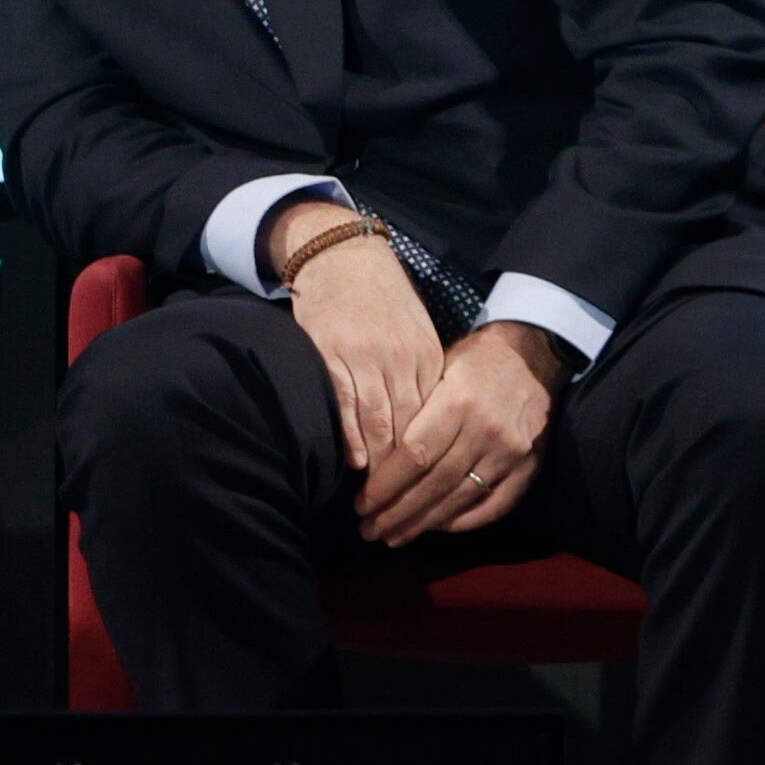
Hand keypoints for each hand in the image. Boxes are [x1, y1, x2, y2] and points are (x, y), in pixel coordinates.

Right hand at [275, 203, 442, 473]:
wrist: (343, 257)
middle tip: (402, 508)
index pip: (432, 419)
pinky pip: (345, 404)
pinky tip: (355, 462)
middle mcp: (399, 358)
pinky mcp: (331, 354)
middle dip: (407, 472)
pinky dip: (351, 436)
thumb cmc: (383, 301)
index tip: (428, 489)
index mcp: (425, 355)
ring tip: (375, 497)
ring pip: (378, 421)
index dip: (431, 459)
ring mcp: (365, 357)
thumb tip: (429, 428)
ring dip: (379, 464)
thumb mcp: (416, 334)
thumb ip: (423, 377)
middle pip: (409, 427)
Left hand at [359, 323, 566, 546]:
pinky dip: (464, 522)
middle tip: (368, 530)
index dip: (385, 485)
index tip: (361, 503)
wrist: (535, 354)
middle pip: (434, 484)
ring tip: (394, 536)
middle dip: (397, 513)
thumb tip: (373, 454)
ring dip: (423, 523)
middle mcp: (485, 430)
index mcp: (458, 401)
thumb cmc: (475, 359)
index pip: (414, 455)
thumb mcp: (438, 367)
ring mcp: (510, 453)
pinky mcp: (529, 467)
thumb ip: (413, 410)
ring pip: (459, 499)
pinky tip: (437, 528)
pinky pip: (493, 506)